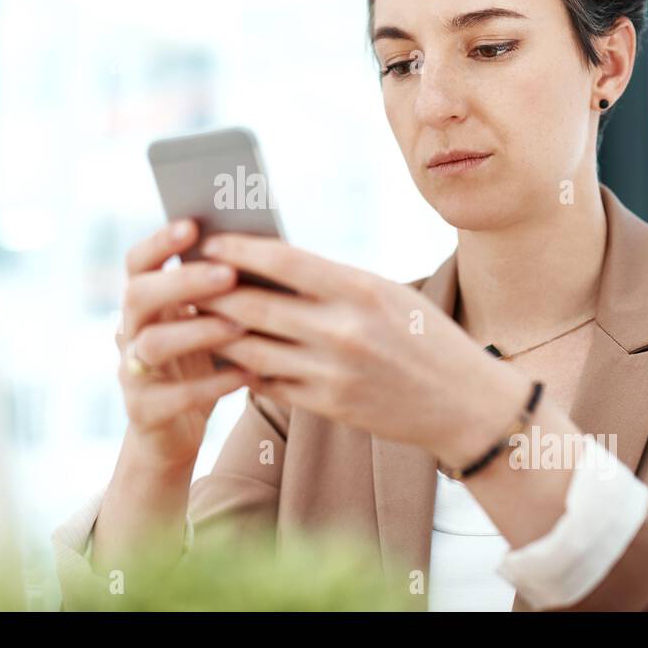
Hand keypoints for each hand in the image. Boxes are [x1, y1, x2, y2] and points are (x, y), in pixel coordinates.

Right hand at [115, 219, 255, 470]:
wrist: (174, 433)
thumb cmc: (201, 365)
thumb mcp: (206, 324)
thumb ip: (219, 295)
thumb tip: (263, 250)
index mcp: (144, 303)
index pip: (137, 262)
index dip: (159, 242)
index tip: (193, 226)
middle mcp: (129, 332)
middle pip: (137, 295)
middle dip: (182, 281)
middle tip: (227, 274)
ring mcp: (132, 372)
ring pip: (152, 343)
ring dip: (197, 331)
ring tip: (240, 327)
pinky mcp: (144, 411)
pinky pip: (173, 396)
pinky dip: (211, 384)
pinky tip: (246, 374)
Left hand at [196, 234, 531, 465]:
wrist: (465, 403)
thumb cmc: (426, 337)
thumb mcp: (387, 294)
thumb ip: (333, 281)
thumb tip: (270, 262)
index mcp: (360, 290)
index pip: (283, 260)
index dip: (238, 249)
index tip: (208, 241)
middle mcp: (343, 331)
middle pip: (255, 305)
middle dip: (211, 290)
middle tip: (183, 277)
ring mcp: (333, 373)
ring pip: (251, 349)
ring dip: (217, 331)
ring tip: (193, 315)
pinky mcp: (328, 407)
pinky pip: (269, 384)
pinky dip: (242, 368)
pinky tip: (225, 355)